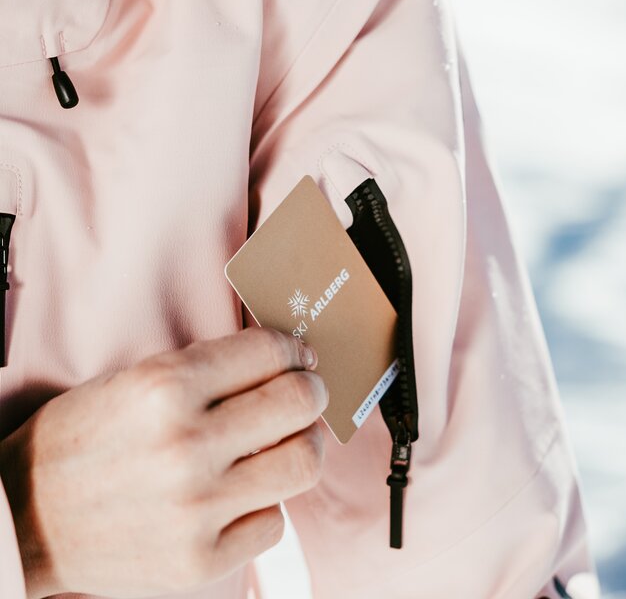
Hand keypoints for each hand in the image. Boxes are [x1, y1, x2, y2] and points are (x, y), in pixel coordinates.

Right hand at [0, 327, 327, 598]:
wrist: (25, 520)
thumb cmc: (84, 440)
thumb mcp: (135, 380)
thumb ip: (210, 369)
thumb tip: (284, 363)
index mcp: (166, 387)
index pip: (269, 352)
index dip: (294, 349)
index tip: (300, 355)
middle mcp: (186, 445)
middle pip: (299, 403)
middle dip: (313, 390)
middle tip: (307, 392)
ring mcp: (196, 508)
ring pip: (303, 463)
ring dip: (305, 444)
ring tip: (289, 441)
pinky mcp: (199, 561)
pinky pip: (274, 522)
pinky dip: (266, 504)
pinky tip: (242, 495)